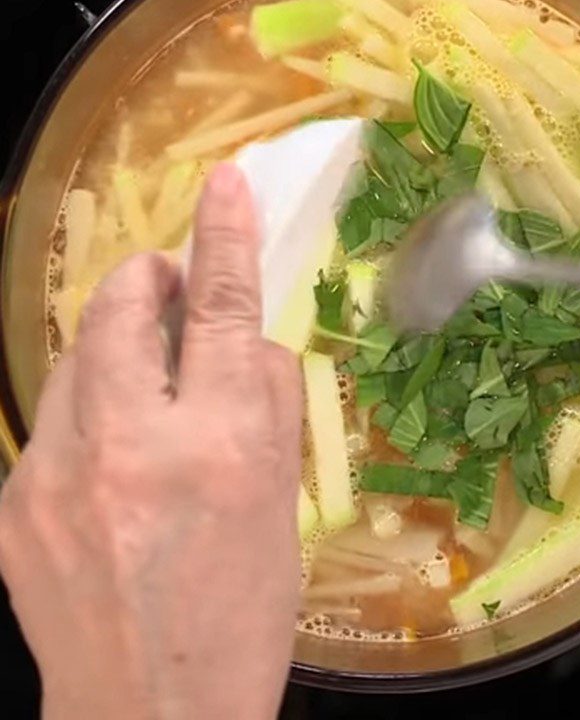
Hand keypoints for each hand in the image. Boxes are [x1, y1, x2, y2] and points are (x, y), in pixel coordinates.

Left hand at [0, 163, 302, 718]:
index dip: (226, 237)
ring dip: (119, 344)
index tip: (225, 184)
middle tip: (176, 291)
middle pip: (124, 306)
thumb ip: (269, 402)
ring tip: (149, 388)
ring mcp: (55, 473)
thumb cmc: (241, 611)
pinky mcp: (13, 501)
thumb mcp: (282, 502)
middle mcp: (130, 445)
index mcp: (218, 448)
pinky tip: (113, 460)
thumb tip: (250, 343)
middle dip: (150, 276)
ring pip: (79, 353)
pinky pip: (55, 416)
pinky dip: (92, 409)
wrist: (151, 715)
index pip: (226, 311)